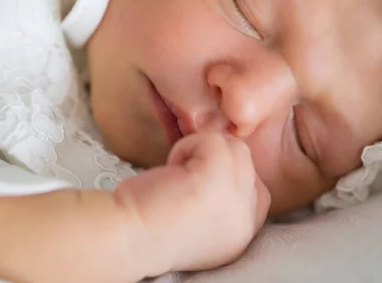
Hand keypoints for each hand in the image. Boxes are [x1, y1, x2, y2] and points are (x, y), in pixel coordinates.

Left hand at [114, 132, 270, 275]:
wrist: (124, 240)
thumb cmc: (150, 227)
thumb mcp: (200, 222)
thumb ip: (222, 200)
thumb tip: (223, 160)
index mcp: (242, 235)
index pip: (257, 190)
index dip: (229, 176)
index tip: (196, 183)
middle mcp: (245, 224)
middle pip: (248, 164)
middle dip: (215, 161)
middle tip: (182, 179)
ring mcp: (235, 202)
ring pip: (235, 148)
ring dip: (201, 151)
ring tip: (175, 173)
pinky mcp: (216, 180)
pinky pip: (214, 141)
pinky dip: (187, 146)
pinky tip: (169, 169)